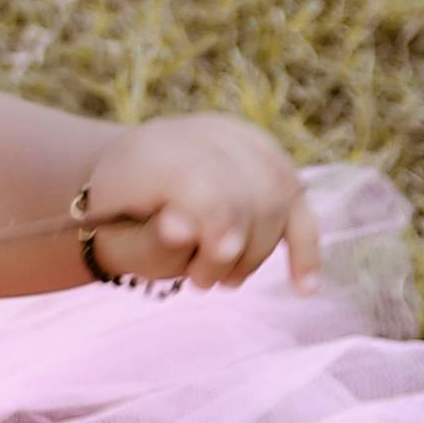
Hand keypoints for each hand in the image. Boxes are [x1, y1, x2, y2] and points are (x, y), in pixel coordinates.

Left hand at [80, 112, 302, 287]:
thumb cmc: (122, 225)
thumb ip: (149, 238)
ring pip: (281, 202)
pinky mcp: (272, 162)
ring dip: (256, 254)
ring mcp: (245, 143)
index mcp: (157, 150)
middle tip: (200, 279)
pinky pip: (299, 205)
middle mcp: (206, 134)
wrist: (134, 189)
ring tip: (222, 277)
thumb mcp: (119, 238)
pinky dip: (304, 249)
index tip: (213, 268)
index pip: (206, 182)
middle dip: (233, 252)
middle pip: (252, 194)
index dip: (219, 224)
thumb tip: (180, 228)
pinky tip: (304, 288)